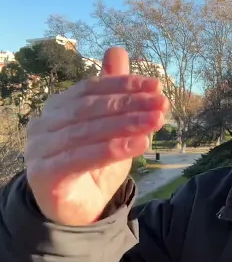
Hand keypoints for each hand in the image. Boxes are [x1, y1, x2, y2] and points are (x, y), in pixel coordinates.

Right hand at [25, 47, 168, 225]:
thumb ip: (113, 92)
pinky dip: (113, 149)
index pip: (91, 89)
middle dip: (130, 103)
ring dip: (127, 124)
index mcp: (57, 108)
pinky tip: (140, 144)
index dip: (124, 85)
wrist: (78, 210)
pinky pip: (81, 158)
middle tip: (161, 103)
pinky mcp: (45, 175)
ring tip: (157, 121)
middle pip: (91, 108)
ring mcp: (40, 150)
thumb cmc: (94, 165)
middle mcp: (43, 125)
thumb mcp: (112, 126)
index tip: (157, 86)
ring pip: (88, 131)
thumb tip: (117, 51)